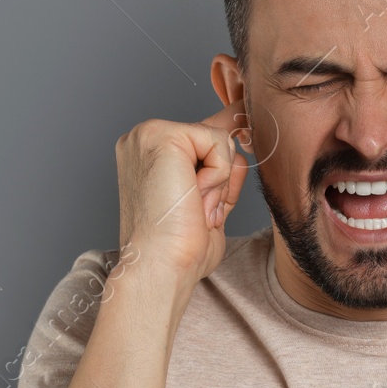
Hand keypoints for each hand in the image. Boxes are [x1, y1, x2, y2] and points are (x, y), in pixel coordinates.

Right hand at [114, 101, 250, 280]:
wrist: (162, 266)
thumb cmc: (180, 248)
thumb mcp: (208, 201)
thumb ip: (220, 171)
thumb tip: (239, 139)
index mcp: (148, 156)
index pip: (198, 137)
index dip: (223, 140)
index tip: (243, 121)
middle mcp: (143, 140)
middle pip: (215, 136)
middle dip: (222, 177)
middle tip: (198, 210)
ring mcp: (149, 135)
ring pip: (219, 138)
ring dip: (219, 181)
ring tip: (193, 206)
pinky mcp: (162, 135)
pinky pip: (219, 142)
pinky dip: (219, 175)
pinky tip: (194, 195)